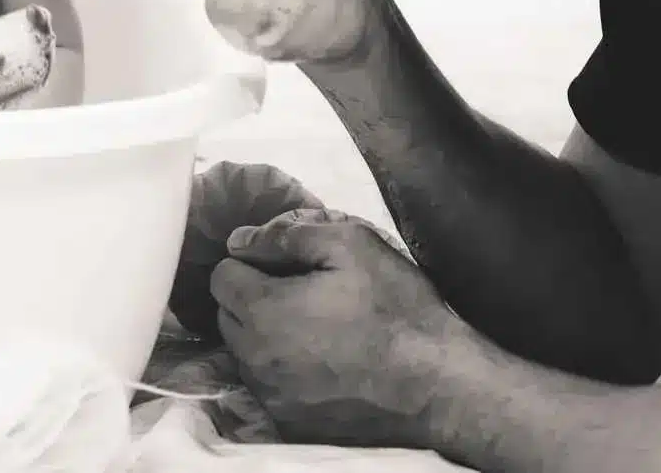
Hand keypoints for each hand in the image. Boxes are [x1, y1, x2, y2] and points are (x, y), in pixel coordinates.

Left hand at [212, 211, 457, 448]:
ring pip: (244, 353)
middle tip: (302, 292)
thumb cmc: (396, 309)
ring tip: (314, 327)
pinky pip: (268, 386)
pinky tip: (322, 362)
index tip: (288, 266)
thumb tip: (240, 241)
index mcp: (262, 311)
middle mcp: (255, 359)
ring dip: (264, 335)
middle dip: (253, 297)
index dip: (253, 262)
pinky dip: (283, 370)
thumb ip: (286, 235)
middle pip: (227, 315)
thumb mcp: (350, 245)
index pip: (222, 275)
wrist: (438, 386)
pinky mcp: (291, 423)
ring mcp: (272, 397)